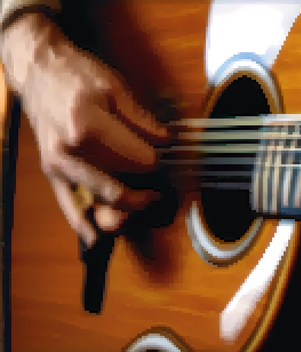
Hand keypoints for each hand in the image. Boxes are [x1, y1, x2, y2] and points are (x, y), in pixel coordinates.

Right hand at [3, 13, 168, 246]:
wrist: (38, 72)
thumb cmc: (76, 76)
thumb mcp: (115, 87)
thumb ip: (143, 120)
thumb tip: (168, 144)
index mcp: (87, 128)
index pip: (140, 161)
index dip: (161, 163)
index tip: (171, 159)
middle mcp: (70, 153)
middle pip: (120, 191)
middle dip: (150, 194)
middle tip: (166, 189)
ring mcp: (59, 167)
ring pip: (99, 205)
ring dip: (127, 213)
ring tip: (147, 204)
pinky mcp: (52, 175)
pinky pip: (68, 208)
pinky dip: (84, 226)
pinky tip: (98, 238)